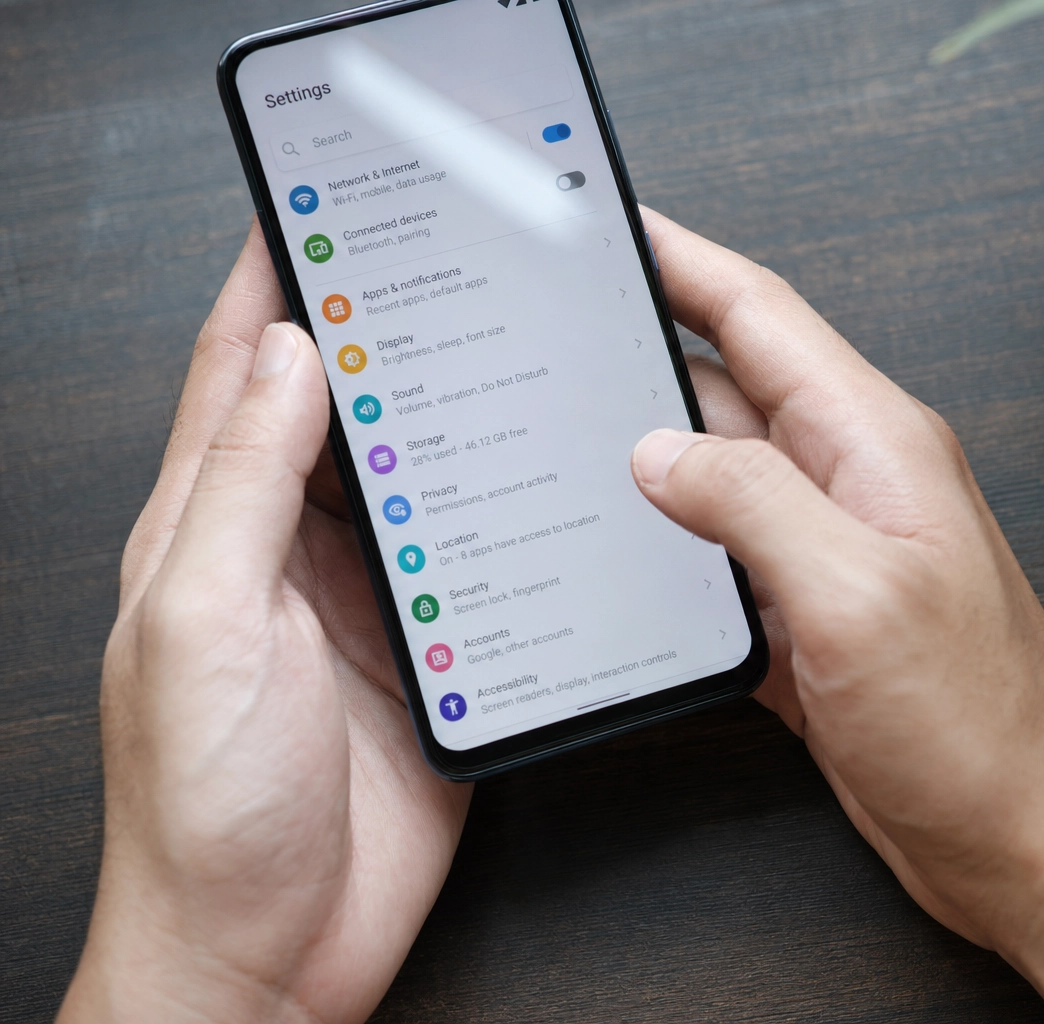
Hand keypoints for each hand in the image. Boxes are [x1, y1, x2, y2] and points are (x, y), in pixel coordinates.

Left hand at [59, 219, 471, 1023]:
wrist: (268, 951)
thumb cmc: (203, 813)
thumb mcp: (204, 623)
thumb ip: (241, 486)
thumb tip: (294, 360)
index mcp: (212, 528)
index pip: (244, 371)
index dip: (277, 278)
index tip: (320, 203)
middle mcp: (289, 552)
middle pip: (343, 407)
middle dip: (387, 325)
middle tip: (444, 253)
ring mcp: (368, 600)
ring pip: (418, 472)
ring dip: (453, 410)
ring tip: (503, 338)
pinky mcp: (434, 650)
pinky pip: (475, 553)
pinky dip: (505, 505)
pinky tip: (539, 475)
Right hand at [632, 208, 1043, 1023]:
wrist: (1025, 841)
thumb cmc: (980, 727)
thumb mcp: (859, 597)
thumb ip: (754, 505)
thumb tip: (660, 448)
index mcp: (877, 445)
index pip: (761, 316)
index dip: (680, 261)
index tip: (611, 225)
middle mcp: (853, 484)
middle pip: (728, 386)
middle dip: (641, 353)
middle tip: (554, 332)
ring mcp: (831, 552)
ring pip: (717, 474)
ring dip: (647, 458)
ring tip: (560, 439)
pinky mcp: (810, 620)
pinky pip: (722, 559)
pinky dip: (669, 551)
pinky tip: (622, 559)